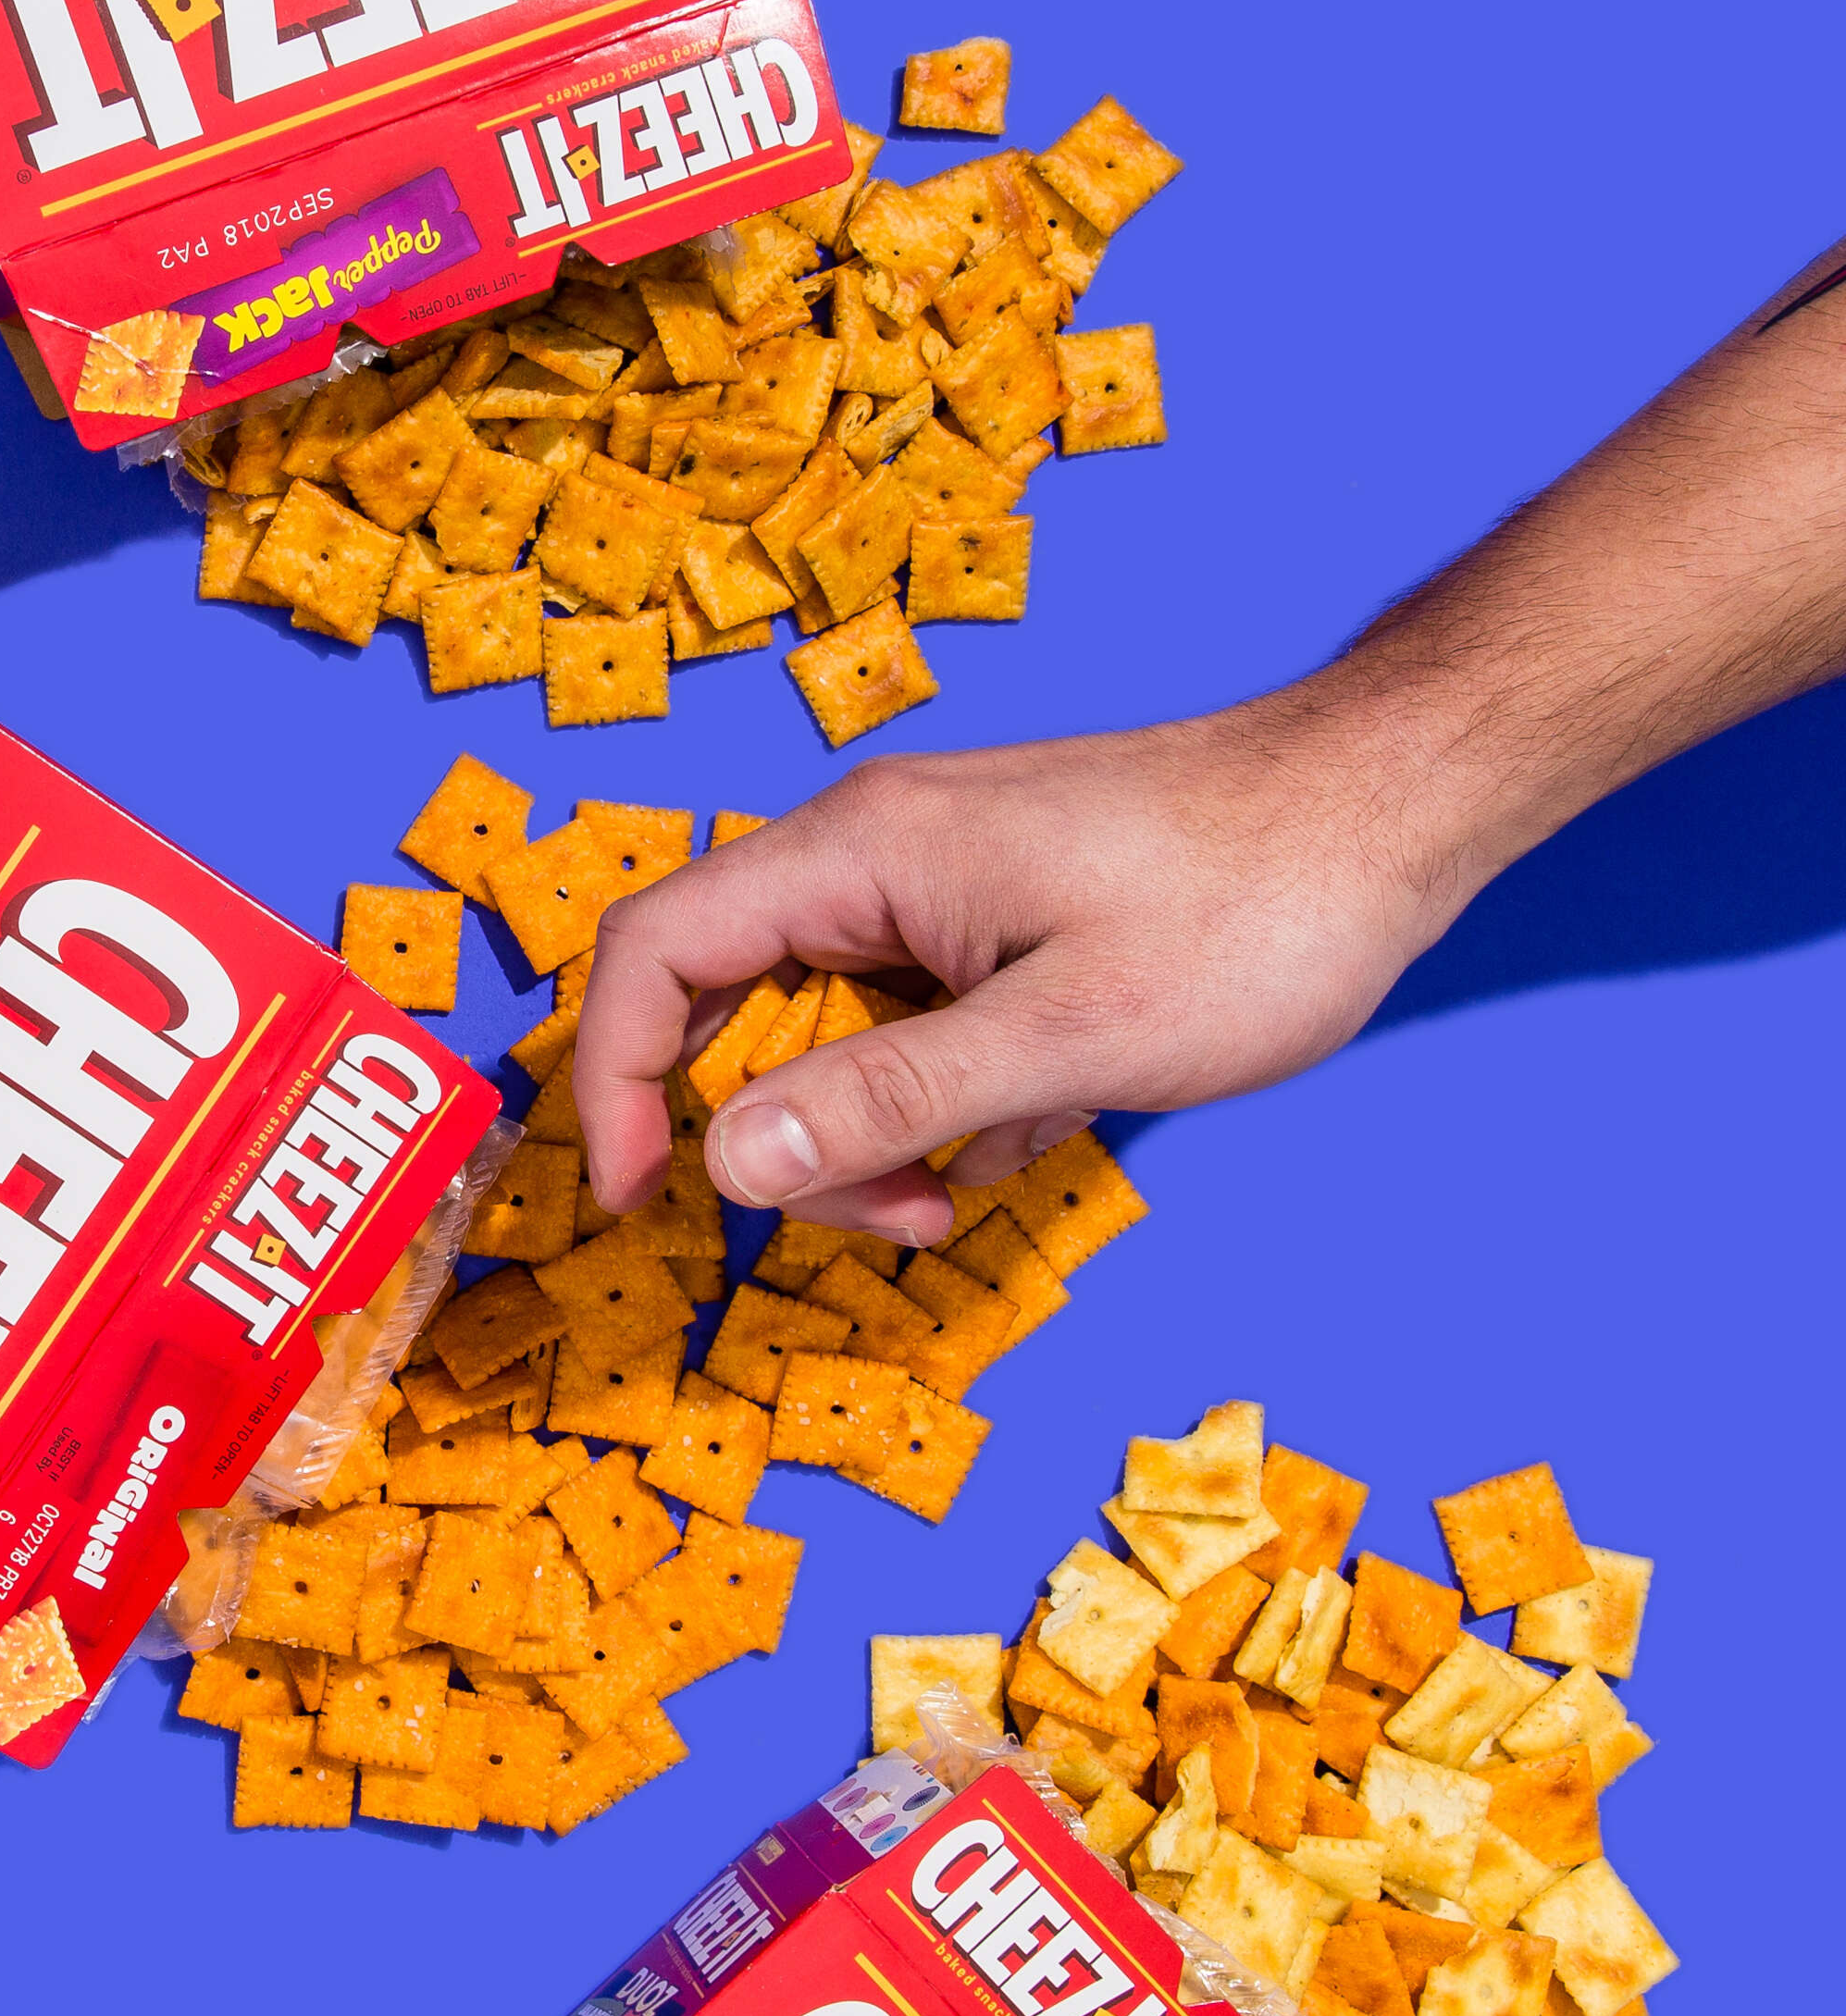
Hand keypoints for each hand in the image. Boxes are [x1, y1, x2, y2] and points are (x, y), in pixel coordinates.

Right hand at [573, 689, 1474, 1242]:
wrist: (1399, 800)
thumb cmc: (1255, 904)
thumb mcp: (1067, 1037)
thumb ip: (887, 1099)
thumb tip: (728, 1162)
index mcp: (857, 853)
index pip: (654, 952)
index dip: (615, 1081)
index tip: (639, 1198)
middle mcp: (870, 849)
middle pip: (730, 1002)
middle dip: (781, 1132)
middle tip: (888, 1215)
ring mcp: (929, 875)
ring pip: (820, 1022)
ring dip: (867, 1127)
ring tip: (968, 1182)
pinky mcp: (986, 906)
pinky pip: (901, 1015)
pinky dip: (936, 1092)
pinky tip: (1030, 1121)